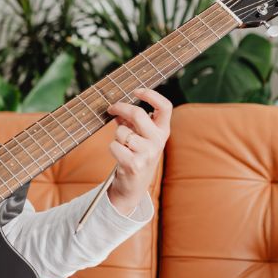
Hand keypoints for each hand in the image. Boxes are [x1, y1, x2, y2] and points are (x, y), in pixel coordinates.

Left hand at [104, 88, 171, 213]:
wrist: (133, 187)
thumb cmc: (135, 156)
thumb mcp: (139, 137)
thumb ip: (132, 122)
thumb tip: (118, 105)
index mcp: (163, 132)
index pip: (165, 107)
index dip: (151, 95)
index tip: (136, 90)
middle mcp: (158, 142)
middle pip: (138, 114)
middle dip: (120, 108)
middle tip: (111, 108)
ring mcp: (148, 154)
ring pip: (122, 132)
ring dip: (116, 136)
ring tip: (122, 146)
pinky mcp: (135, 164)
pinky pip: (114, 146)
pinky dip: (112, 148)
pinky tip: (120, 156)